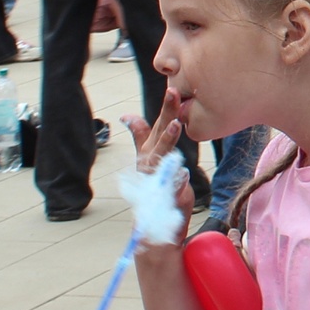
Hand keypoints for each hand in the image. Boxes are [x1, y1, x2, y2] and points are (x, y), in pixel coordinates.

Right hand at [125, 100, 195, 228]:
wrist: (157, 218)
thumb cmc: (157, 182)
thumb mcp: (149, 157)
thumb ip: (142, 136)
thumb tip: (127, 115)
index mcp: (151, 151)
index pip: (156, 127)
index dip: (162, 110)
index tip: (168, 91)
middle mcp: (152, 162)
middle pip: (160, 134)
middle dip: (166, 112)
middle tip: (172, 93)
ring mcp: (157, 178)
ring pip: (162, 155)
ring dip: (168, 139)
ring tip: (176, 124)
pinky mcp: (167, 195)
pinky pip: (172, 185)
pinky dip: (176, 180)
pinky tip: (182, 173)